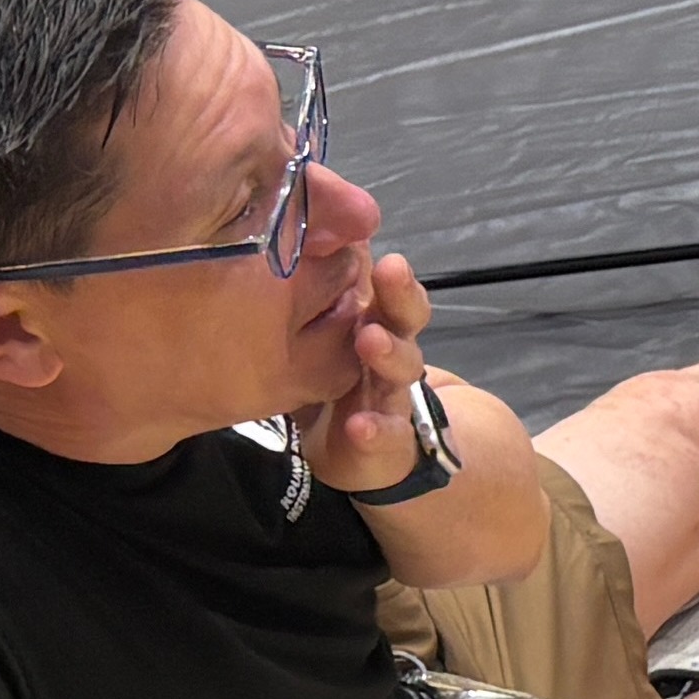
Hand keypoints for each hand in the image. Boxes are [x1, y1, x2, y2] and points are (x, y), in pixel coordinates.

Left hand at [302, 253, 442, 491]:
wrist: (364, 452)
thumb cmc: (336, 384)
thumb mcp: (320, 341)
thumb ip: (312, 301)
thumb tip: (291, 247)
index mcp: (378, 327)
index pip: (393, 292)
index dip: (392, 274)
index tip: (380, 251)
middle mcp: (392, 356)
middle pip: (406, 319)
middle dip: (399, 294)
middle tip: (389, 269)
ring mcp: (393, 398)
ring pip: (404, 368)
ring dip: (389, 351)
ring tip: (369, 339)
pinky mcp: (388, 442)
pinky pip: (388, 434)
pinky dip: (376, 430)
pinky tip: (361, 426)